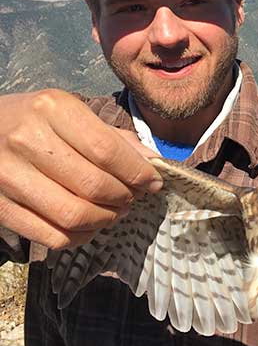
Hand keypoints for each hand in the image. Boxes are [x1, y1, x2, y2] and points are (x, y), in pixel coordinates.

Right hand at [0, 90, 162, 248]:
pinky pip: (52, 237)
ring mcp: (8, 175)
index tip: (153, 182)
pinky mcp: (0, 207)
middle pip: (93, 185)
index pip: (106, 150)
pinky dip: (80, 237)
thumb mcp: (72, 113)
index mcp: (52, 108)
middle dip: (124, 197)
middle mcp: (27, 139)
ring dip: (105, 219)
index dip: (137, 172)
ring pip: (74, 215)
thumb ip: (114, 138)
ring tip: (114, 211)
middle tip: (132, 197)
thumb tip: (154, 164)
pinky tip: (89, 225)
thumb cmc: (35, 120)